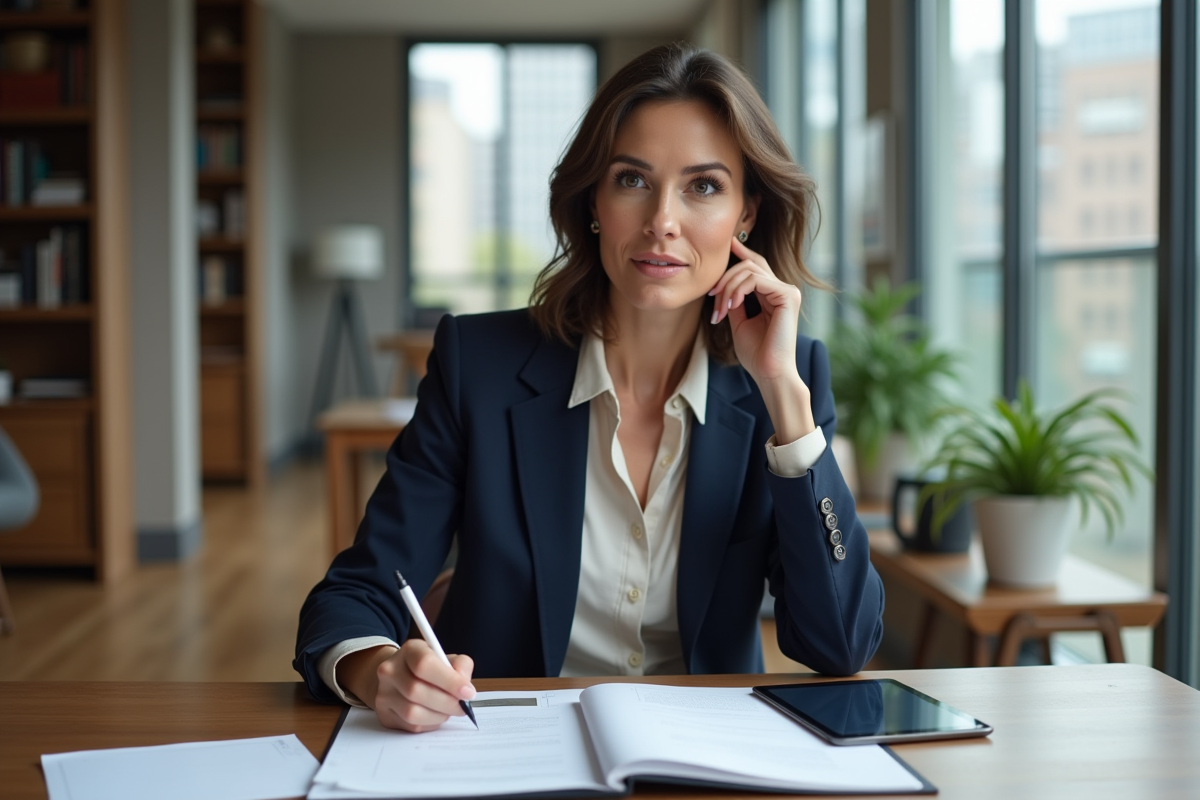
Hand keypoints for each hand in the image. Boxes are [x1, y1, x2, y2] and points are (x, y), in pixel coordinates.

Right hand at [338, 640, 475, 732]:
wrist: (400, 677)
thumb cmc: (430, 669)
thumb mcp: (446, 658)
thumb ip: (461, 667)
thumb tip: (466, 690)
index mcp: (410, 650)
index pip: (425, 664)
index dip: (449, 681)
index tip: (468, 693)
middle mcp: (391, 670)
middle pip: (417, 691)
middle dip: (447, 703)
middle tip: (462, 707)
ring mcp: (384, 693)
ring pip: (412, 712)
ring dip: (438, 716)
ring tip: (448, 710)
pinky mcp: (384, 714)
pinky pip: (410, 726)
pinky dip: (429, 724)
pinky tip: (435, 715)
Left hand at [708, 236, 815, 443]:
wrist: (768, 373)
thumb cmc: (756, 354)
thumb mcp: (739, 322)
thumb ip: (734, 302)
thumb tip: (722, 286)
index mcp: (774, 296)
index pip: (757, 266)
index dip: (742, 252)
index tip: (727, 244)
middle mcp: (783, 290)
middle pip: (749, 265)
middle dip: (725, 278)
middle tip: (711, 296)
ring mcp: (787, 291)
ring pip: (749, 270)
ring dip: (728, 288)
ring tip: (721, 309)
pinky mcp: (788, 296)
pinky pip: (755, 280)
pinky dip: (738, 291)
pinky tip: (732, 306)